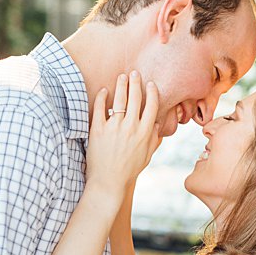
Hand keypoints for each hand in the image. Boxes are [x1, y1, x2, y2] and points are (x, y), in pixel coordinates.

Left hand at [88, 71, 162, 192]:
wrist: (109, 181)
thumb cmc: (129, 170)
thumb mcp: (147, 155)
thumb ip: (153, 139)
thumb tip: (157, 124)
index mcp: (145, 133)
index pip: (151, 107)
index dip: (151, 93)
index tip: (150, 84)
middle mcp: (131, 127)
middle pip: (135, 99)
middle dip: (136, 83)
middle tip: (134, 73)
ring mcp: (114, 128)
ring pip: (119, 100)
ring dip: (121, 86)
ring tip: (121, 77)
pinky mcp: (98, 130)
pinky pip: (100, 109)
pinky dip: (102, 98)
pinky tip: (104, 91)